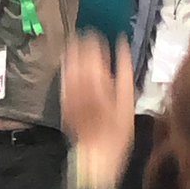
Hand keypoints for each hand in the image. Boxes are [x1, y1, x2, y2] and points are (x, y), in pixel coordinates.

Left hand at [62, 32, 133, 188]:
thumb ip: (124, 73)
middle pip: (77, 60)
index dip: (94, 44)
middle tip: (81, 33)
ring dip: (69, 55)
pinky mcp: (63, 105)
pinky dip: (64, 71)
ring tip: (71, 42)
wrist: (96, 155)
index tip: (96, 35)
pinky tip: (65, 64)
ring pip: (67, 70)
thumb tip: (122, 48)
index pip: (94, 57)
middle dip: (79, 45)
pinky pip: (61, 83)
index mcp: (99, 85)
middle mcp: (80, 87)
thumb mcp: (127, 102)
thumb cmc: (116, 131)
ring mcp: (69, 96)